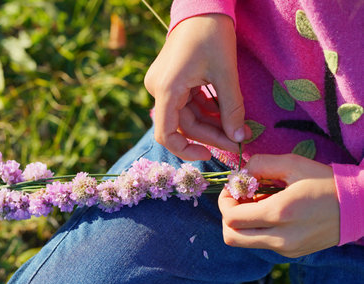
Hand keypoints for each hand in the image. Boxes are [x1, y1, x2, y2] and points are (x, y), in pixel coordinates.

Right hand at [144, 14, 249, 160]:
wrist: (201, 7)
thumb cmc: (212, 34)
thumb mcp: (226, 74)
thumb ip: (232, 109)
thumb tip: (239, 138)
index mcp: (167, 89)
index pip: (166, 134)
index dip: (185, 150)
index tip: (210, 154)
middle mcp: (159, 89)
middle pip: (183, 125)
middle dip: (211, 135)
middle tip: (238, 141)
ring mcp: (163, 85)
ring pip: (187, 116)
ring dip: (211, 124)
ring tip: (237, 128)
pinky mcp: (171, 82)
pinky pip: (187, 104)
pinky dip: (206, 111)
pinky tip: (225, 114)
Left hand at [218, 154, 339, 257]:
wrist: (358, 207)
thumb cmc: (325, 182)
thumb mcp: (293, 164)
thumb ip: (260, 164)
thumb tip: (240, 173)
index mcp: (280, 213)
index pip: (231, 217)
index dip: (225, 201)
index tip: (234, 187)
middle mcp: (281, 237)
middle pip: (231, 236)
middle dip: (228, 215)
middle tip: (239, 198)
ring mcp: (286, 249)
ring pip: (244, 242)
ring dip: (241, 223)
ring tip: (256, 203)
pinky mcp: (292, 253)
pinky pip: (261, 243)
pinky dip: (256, 229)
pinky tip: (270, 212)